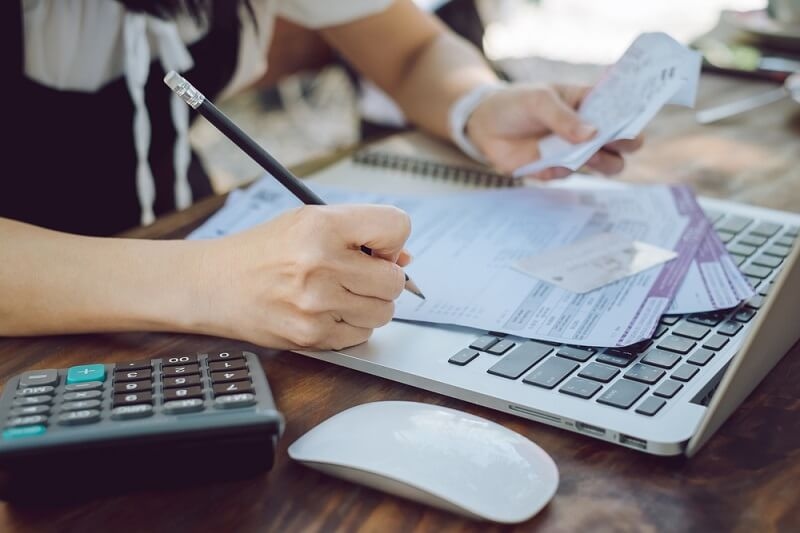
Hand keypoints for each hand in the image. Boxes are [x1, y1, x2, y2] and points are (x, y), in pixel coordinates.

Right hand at [195, 205, 411, 349]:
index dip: (392, 240)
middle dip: (383, 279)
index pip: (396, 226)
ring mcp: (316, 304)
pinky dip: (350, 326)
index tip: (377, 248)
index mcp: (321, 225)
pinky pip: (360, 335)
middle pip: (395, 279)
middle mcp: (321, 263)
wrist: (212, 285)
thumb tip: (405, 260)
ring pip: (383, 312)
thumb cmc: (262, 252)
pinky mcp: (311, 336)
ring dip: (368, 305)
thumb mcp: (307, 223)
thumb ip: (358, 234)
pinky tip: (325, 312)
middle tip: (357, 275)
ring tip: (338, 294)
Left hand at [465, 83, 643, 178]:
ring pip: (604, 165)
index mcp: (588, 104)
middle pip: (622, 144)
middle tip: (614, 142)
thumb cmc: (515, 103)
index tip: (632, 122)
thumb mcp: (538, 101)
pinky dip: (559, 171)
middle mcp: (587, 130)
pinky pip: (566, 175)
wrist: (483, 124)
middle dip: (625, 145)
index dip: (632, 117)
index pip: (622, 111)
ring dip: (601, 163)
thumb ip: (563, 117)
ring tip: (587, 155)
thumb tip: (592, 134)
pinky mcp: (554, 169)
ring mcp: (573, 151)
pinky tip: (544, 162)